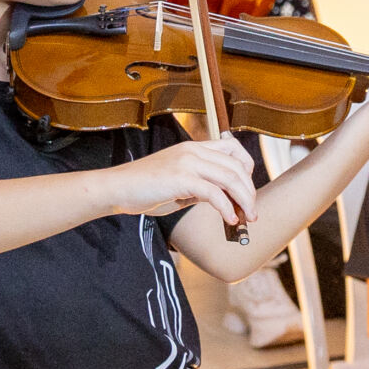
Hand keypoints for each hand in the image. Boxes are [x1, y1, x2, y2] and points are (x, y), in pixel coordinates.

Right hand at [104, 134, 254, 227]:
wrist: (117, 188)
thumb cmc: (146, 189)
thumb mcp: (180, 184)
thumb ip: (203, 186)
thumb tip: (226, 200)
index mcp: (194, 148)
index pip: (233, 149)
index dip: (247, 169)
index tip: (246, 190)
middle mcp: (193, 150)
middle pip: (237, 166)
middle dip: (249, 191)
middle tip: (252, 212)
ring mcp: (187, 162)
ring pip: (231, 178)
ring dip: (244, 201)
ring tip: (246, 218)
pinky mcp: (180, 178)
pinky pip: (214, 193)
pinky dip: (227, 209)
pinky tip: (229, 220)